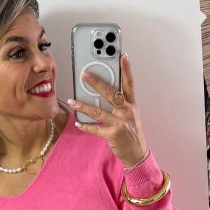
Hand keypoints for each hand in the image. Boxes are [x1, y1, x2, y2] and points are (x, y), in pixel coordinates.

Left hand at [68, 53, 148, 168]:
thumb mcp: (131, 114)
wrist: (137, 153)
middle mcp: (126, 112)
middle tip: (84, 74)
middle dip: (96, 83)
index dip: (127, 69)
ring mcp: (119, 124)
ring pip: (98, 112)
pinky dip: (86, 126)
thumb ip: (121, 102)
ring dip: (83, 106)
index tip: (122, 56)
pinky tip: (78, 123)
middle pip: (110, 94)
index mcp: (132, 104)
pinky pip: (95, 129)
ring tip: (72, 100)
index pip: (129, 83)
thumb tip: (104, 90)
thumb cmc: (132, 131)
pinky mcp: (112, 135)